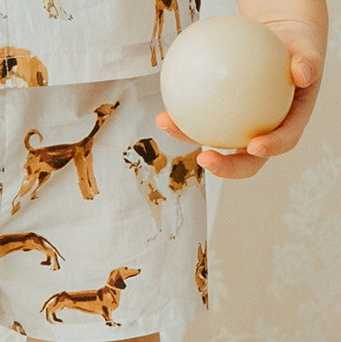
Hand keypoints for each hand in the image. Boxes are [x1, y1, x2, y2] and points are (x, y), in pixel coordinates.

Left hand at [156, 0, 327, 179]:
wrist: (278, 41)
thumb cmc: (297, 45)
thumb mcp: (307, 47)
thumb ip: (308, 60)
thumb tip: (303, 72)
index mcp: (290, 122)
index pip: (284, 141)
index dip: (270, 149)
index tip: (253, 146)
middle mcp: (265, 134)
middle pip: (247, 160)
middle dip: (226, 168)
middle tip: (205, 159)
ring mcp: (240, 131)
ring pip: (216, 144)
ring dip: (189, 141)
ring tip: (169, 125)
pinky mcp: (220, 122)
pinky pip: (201, 123)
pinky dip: (182, 120)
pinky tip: (164, 113)